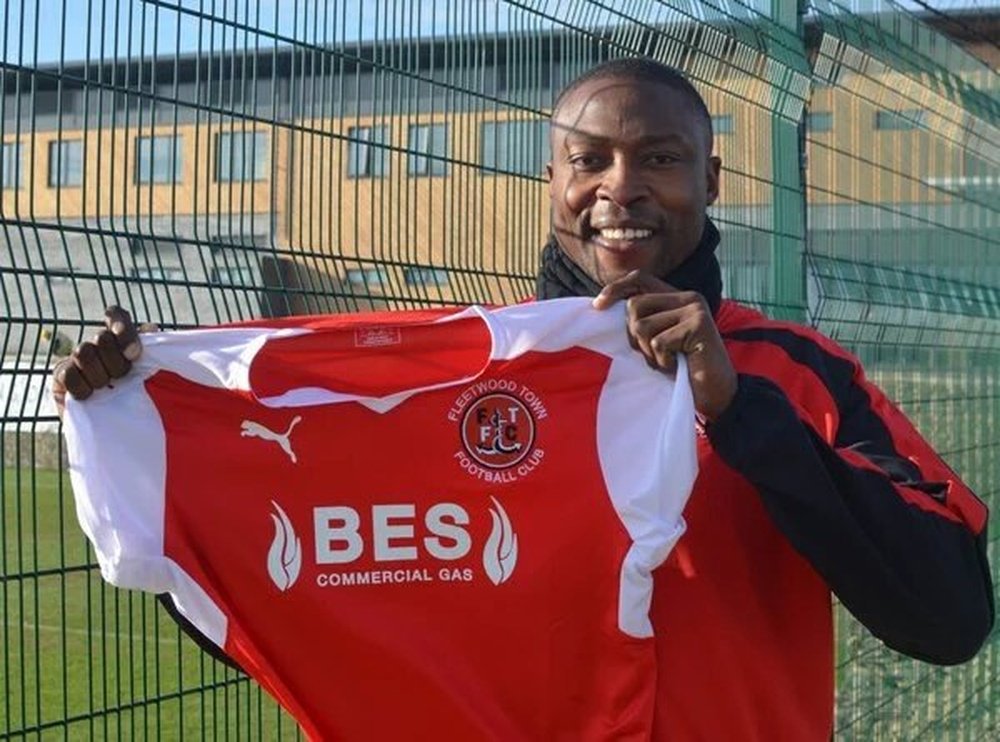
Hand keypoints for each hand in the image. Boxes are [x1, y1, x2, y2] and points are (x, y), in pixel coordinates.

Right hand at [51, 306, 149, 415]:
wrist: (126, 434)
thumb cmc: (147, 402)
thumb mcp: (158, 375)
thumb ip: (155, 349)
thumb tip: (151, 328)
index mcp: (121, 340)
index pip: (115, 315)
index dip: (122, 329)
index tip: (134, 353)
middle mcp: (98, 345)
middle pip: (101, 336)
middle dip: (116, 361)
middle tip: (123, 379)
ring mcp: (78, 360)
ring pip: (84, 351)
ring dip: (100, 375)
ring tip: (107, 390)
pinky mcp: (61, 379)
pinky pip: (69, 373)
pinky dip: (83, 387)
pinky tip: (91, 397)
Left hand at [593, 270, 736, 419]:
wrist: (716, 394)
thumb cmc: (683, 369)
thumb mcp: (657, 340)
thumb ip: (642, 320)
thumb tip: (602, 305)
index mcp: (677, 297)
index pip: (640, 279)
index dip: (616, 288)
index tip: (598, 306)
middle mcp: (688, 297)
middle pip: (634, 306)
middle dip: (634, 337)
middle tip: (653, 355)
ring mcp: (695, 310)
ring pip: (643, 326)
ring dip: (649, 353)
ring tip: (668, 361)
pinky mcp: (699, 326)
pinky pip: (658, 343)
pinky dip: (662, 362)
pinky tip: (678, 366)